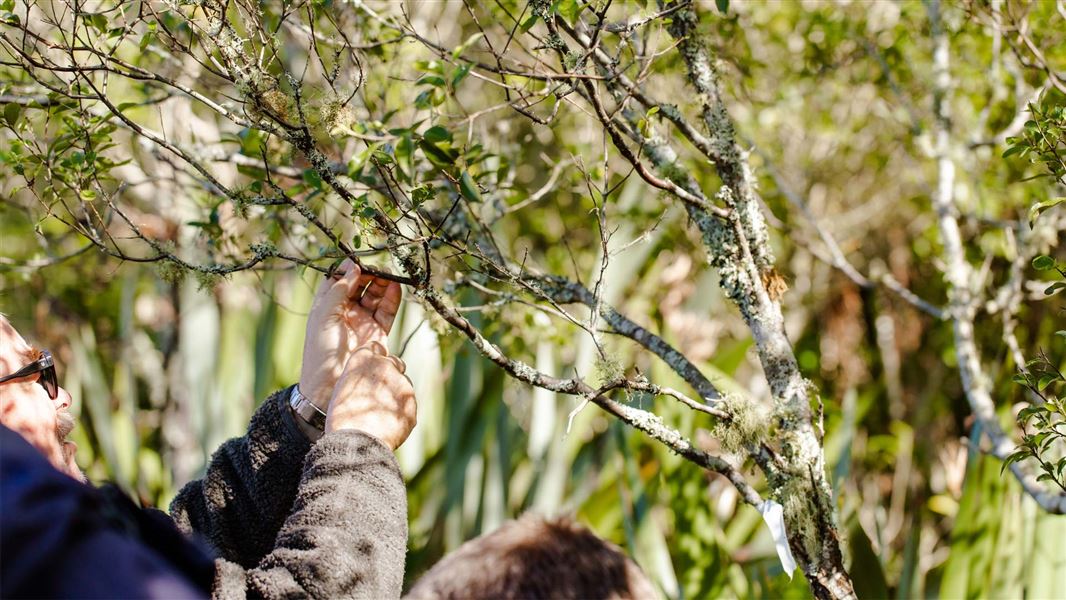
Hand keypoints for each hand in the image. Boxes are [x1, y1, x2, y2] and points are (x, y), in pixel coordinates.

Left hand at [299, 259, 401, 410]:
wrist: (330, 385)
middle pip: (360, 284)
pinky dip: (393, 299)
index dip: (349, 267)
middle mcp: (345, 311)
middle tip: (380, 266)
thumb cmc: (320, 351)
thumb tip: (353, 266)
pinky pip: (387, 311)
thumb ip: (339, 290)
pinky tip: (397, 287)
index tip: (359, 259)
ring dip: (383, 283)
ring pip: (375, 295)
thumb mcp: (324, 316)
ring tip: (391, 274)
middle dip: (370, 273)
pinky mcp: (377, 333)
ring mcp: (362, 321)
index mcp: (327, 305)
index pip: (339, 278)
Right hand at [325, 342, 415, 450]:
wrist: (357, 443)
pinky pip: (407, 404)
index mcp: (364, 359)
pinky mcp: (411, 403)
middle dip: (390, 372)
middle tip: (378, 392)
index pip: (375, 346)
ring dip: (395, 393)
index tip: (372, 368)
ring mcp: (402, 384)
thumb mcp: (342, 390)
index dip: (375, 357)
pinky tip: (386, 424)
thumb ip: (359, 377)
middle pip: (395, 362)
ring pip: (403, 383)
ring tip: (378, 414)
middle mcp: (385, 366)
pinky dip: (400, 411)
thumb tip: (369, 379)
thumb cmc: (342, 418)